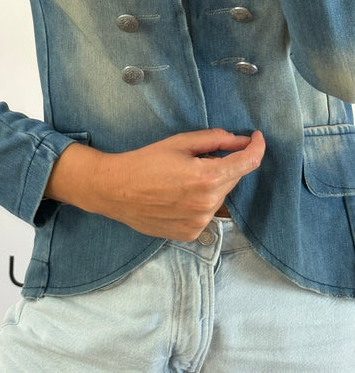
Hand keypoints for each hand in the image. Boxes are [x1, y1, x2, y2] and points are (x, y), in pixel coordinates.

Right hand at [47, 128, 265, 240]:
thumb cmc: (145, 161)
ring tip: (183, 178)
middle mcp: (208, 204)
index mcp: (207, 177)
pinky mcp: (190, 233)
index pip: (247, 163)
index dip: (256, 147)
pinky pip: (206, 213)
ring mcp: (200, 222)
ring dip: (211, 184)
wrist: (116, 190)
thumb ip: (214, 140)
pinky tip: (178, 195)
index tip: (256, 139)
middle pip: (233, 179)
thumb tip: (239, 140)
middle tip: (198, 157)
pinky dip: (200, 201)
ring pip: (219, 197)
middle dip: (224, 165)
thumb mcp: (180, 142)